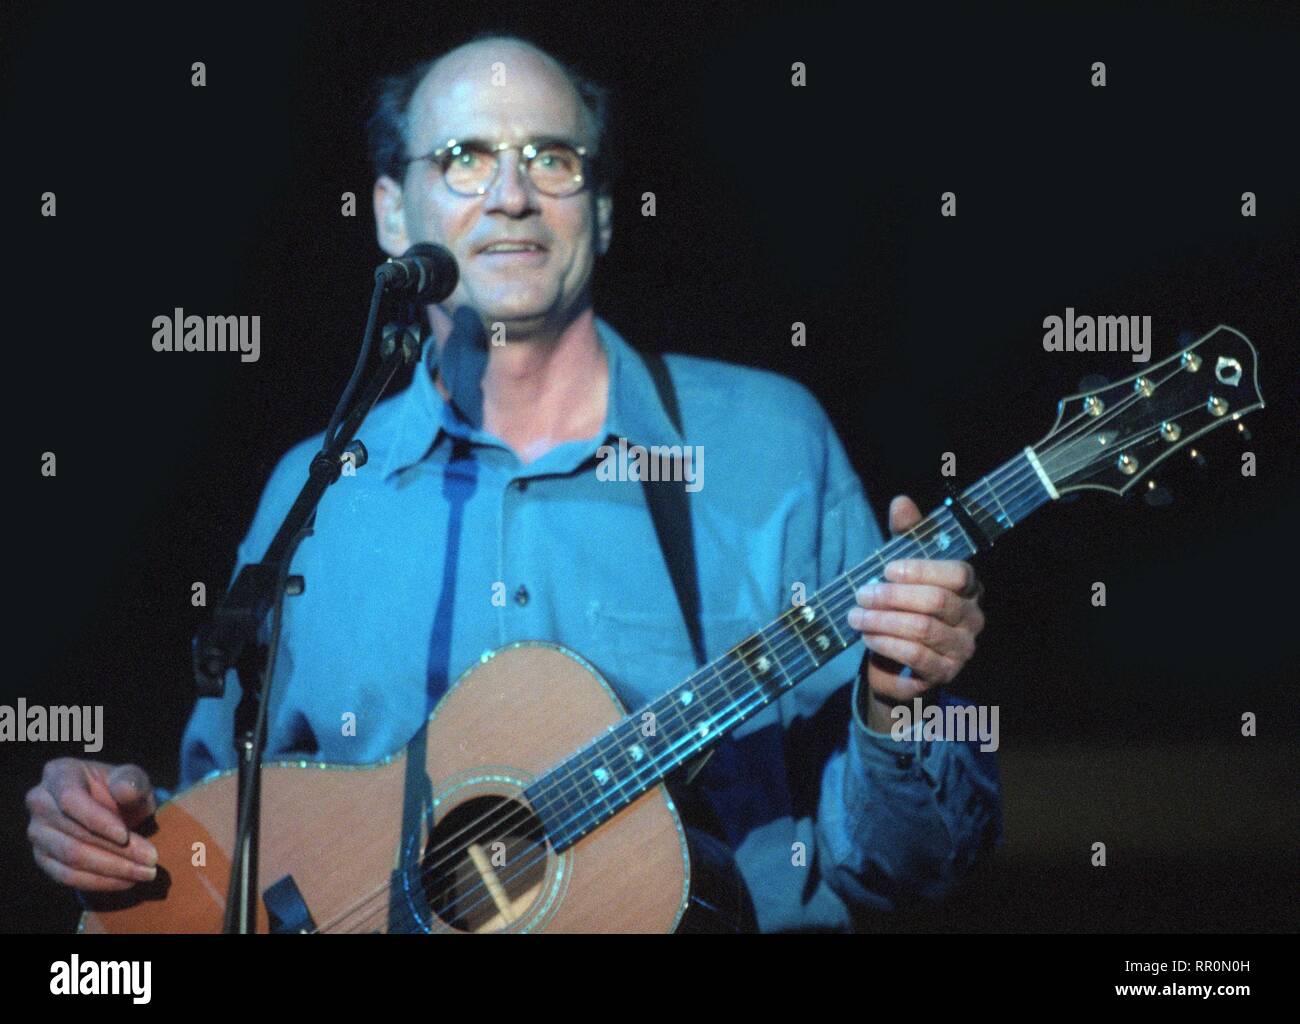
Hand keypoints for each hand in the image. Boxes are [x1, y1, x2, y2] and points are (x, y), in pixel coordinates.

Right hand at [26, 758, 158, 891]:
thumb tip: (124, 789)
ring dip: (112, 870)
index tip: (126, 836)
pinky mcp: (43, 857)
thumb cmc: (123, 790)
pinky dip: (99, 882)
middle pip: (74, 835)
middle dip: (117, 851)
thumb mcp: (134, 779)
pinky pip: (67, 876)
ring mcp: (38, 832)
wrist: (115, 810)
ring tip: (145, 873)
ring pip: (71, 858)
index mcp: (59, 773)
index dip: (98, 821)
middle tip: (151, 861)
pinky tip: (126, 882)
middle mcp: (40, 802)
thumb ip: (131, 781)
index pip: (71, 800)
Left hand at [847, 495, 984, 719]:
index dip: (921, 570)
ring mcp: (961, 648)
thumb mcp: (901, 568)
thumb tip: (901, 502)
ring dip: (882, 621)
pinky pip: (916, 656)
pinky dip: (886, 643)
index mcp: (968, 587)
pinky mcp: (944, 673)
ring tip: (856, 616)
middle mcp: (972, 617)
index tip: (886, 569)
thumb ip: (905, 535)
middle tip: (861, 594)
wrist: (895, 662)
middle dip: (891, 596)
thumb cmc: (901, 607)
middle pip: (936, 601)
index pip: (958, 573)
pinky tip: (867, 636)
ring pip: (923, 629)